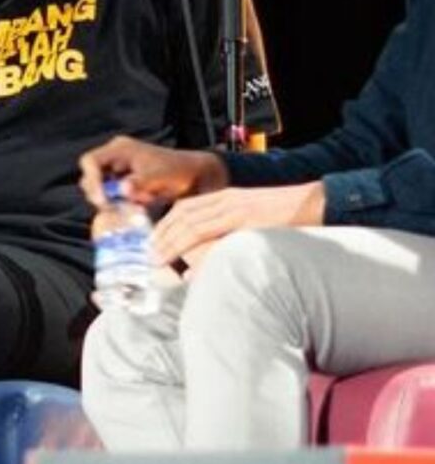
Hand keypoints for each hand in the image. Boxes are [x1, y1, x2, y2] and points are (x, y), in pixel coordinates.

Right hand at [78, 134, 227, 208]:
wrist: (194, 175)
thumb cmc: (178, 170)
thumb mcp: (158, 175)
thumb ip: (139, 182)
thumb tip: (122, 189)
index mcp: (120, 149)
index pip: (90, 161)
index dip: (92, 180)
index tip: (102, 199)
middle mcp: (114, 157)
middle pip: (90, 176)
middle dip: (98, 193)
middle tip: (110, 208)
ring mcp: (117, 170)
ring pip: (98, 187)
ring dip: (109, 200)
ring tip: (126, 208)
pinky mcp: (122, 182)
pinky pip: (110, 195)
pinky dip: (117, 204)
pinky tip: (131, 208)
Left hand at [153, 182, 324, 266]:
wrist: (317, 203)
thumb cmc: (286, 217)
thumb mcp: (250, 219)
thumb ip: (226, 233)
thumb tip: (199, 264)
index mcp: (225, 197)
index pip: (184, 208)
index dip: (163, 226)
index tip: (150, 244)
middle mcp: (227, 199)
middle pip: (183, 216)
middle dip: (162, 237)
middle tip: (147, 257)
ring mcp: (238, 208)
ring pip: (195, 224)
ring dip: (173, 244)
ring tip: (159, 260)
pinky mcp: (250, 220)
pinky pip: (219, 235)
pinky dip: (201, 251)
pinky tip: (190, 266)